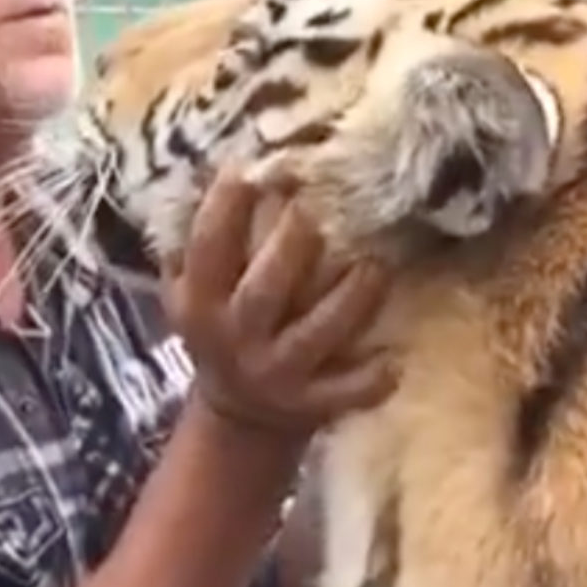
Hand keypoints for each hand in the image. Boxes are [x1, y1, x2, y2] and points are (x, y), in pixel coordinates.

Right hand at [167, 173, 396, 434]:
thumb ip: (193, 239)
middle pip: (265, 291)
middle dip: (292, 248)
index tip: (247, 168)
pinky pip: (346, 392)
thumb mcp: (192, 291)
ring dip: (350, 300)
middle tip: (319, 208)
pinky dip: (370, 381)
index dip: (225, 208)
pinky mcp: (312, 404)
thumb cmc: (221, 331)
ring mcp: (278, 374)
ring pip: (317, 335)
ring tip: (377, 265)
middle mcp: (237, 340)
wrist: (238, 418)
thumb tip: (206, 169)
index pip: (207, 250)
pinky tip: (395, 359)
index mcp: (201, 304)